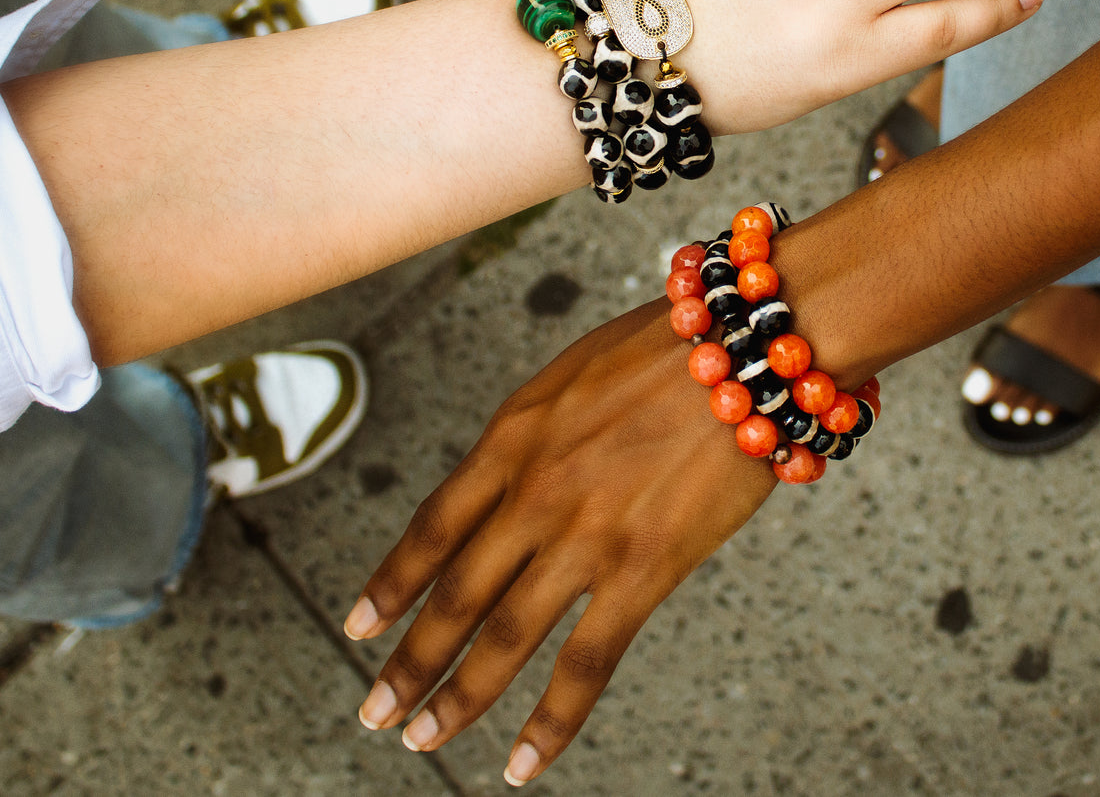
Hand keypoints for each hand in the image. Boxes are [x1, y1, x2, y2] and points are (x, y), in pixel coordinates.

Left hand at [343, 301, 777, 784]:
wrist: (740, 345)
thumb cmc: (667, 347)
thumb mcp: (574, 374)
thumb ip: (537, 430)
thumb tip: (517, 469)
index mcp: (512, 438)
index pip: (432, 525)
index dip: (392, 582)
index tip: (359, 625)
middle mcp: (533, 492)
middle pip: (454, 592)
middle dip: (408, 660)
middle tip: (374, 710)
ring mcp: (584, 534)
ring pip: (503, 637)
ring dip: (457, 698)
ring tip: (422, 741)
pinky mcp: (643, 568)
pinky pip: (587, 662)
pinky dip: (550, 722)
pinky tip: (523, 763)